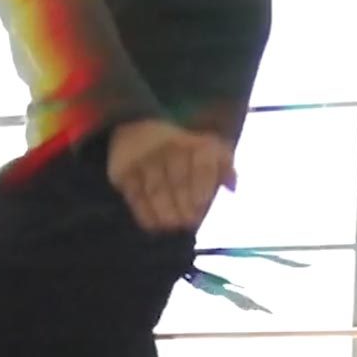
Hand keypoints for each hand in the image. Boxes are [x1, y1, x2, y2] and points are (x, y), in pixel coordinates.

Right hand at [106, 119, 235, 231]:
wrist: (136, 129)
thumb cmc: (180, 149)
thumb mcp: (207, 149)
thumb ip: (224, 166)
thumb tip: (232, 187)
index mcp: (193, 143)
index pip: (203, 164)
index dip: (203, 186)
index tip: (201, 205)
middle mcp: (168, 148)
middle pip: (178, 181)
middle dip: (184, 205)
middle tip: (187, 224)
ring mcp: (144, 159)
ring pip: (156, 190)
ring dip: (165, 212)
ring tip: (171, 227)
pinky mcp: (124, 172)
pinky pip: (135, 196)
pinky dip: (145, 214)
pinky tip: (154, 225)